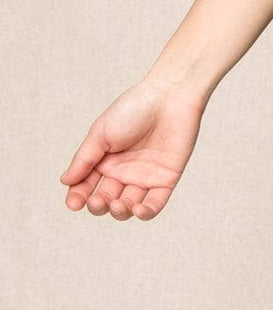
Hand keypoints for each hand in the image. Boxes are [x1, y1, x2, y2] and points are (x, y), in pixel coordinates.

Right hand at [59, 79, 204, 219]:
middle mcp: (124, 171)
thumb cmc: (134, 109)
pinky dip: (145, 213)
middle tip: (97, 200)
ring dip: (118, 212)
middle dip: (97, 206)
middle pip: (105, 200)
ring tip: (115, 204)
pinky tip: (137, 209)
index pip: (86, 186)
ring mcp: (145, 176)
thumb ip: (84, 159)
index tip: (74, 203)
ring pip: (127, 207)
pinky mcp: (166, 179)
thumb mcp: (101, 133)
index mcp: (105, 159)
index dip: (78, 197)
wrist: (170, 96)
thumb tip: (65, 182)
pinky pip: (155, 205)